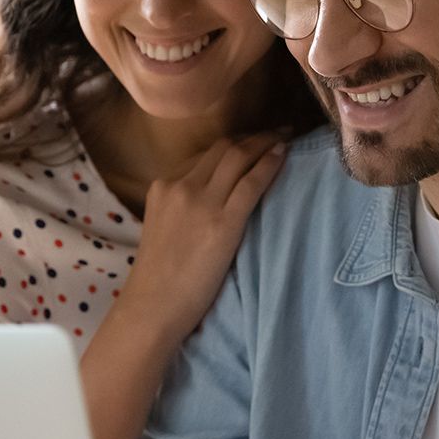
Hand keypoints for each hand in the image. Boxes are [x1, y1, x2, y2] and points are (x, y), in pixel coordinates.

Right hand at [120, 134, 286, 340]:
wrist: (153, 307)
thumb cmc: (160, 278)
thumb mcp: (163, 228)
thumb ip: (182, 207)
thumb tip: (213, 198)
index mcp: (163, 187)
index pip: (206, 155)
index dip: (234, 143)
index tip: (253, 140)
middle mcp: (180, 186)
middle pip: (224, 148)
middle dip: (253, 136)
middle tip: (277, 131)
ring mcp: (201, 202)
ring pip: (239, 157)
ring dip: (266, 142)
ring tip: (285, 136)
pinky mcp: (223, 222)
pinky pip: (252, 182)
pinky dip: (270, 163)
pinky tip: (285, 154)